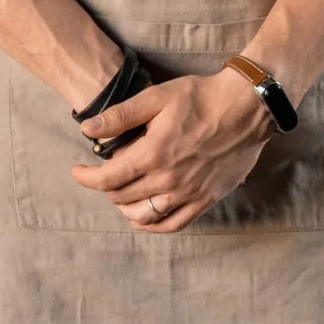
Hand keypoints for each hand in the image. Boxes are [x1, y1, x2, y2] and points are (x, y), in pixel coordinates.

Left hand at [69, 69, 272, 232]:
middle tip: (102, 174)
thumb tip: (87, 129)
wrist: (246, 109)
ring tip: (118, 195)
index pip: (108, 178)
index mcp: (153, 154)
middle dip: (105, 188)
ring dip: (125, 209)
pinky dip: (154, 226)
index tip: (76, 171)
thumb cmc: (200, 98)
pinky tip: (142, 220)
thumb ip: (119, 116)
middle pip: (123, 197)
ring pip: (146, 215)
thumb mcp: (155, 97)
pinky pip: (175, 224)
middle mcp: (169, 180)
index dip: (86, 178)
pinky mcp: (207, 199)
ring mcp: (190, 193)